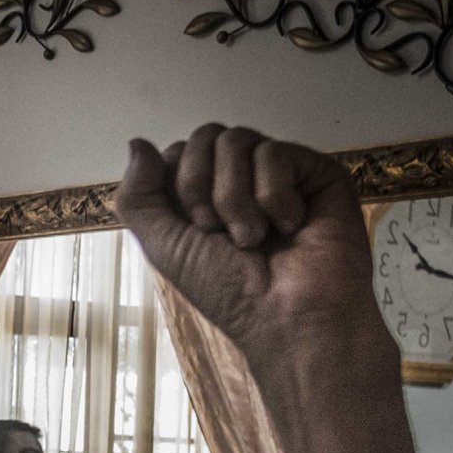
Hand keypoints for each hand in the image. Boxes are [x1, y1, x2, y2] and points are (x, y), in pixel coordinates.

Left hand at [113, 125, 381, 367]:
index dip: (176, 185)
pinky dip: (273, 196)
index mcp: (204, 193)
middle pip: (205, 137)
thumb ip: (138, 196)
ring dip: (234, 198)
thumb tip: (136, 142)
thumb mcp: (164, 245)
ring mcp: (280, 172)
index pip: (177, 152)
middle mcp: (242, 177)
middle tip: (218, 233)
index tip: (192, 228)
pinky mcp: (317, 172)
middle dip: (200, 188)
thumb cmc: (226, 289)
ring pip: (236, 140)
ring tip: (253, 238)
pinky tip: (290, 226)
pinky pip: (275, 152)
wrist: (284, 315)